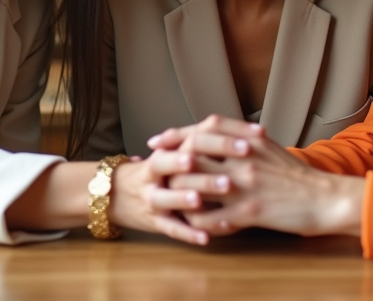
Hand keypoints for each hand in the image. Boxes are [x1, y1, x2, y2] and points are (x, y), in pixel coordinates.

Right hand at [107, 129, 255, 244]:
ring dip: (185, 198)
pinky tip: (205, 239)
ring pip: (167, 197)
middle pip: (177, 166)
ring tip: (202, 201)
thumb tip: (254, 134)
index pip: (192, 139)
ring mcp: (153, 197)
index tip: (247, 144)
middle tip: (228, 179)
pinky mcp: (154, 221)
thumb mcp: (176, 151)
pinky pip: (170, 228)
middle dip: (203, 171)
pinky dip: (187, 234)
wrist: (117, 194)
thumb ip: (204, 142)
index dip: (220, 141)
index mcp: (167, 151)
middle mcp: (156, 173)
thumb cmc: (159, 172)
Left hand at [150, 117, 364, 237]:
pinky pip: (212, 218)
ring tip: (166, 201)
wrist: (324, 198)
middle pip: (192, 157)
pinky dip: (198, 223)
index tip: (157, 140)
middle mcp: (242, 159)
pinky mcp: (250, 211)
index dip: (176, 134)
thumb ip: (241, 138)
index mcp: (247, 140)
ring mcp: (244, 186)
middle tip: (152, 173)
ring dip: (178, 196)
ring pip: (196, 188)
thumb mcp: (269, 147)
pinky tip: (192, 225)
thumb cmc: (296, 175)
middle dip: (168, 166)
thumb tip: (215, 132)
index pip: (203, 129)